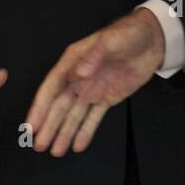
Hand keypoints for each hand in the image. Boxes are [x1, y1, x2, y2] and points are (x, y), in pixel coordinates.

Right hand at [25, 8, 165, 155]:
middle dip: (49, 125)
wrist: (153, 39)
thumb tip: (79, 73)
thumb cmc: (128, 33)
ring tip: (54, 150)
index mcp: (73, 61)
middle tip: (39, 145)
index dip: (40, 107)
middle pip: (59, 105)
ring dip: (63, 132)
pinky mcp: (107, 97)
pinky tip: (77, 145)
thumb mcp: (111, 40)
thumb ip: (94, 56)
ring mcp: (92, 89)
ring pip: (74, 114)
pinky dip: (85, 131)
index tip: (32, 125)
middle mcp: (78, 77)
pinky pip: (93, 117)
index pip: (52, 87)